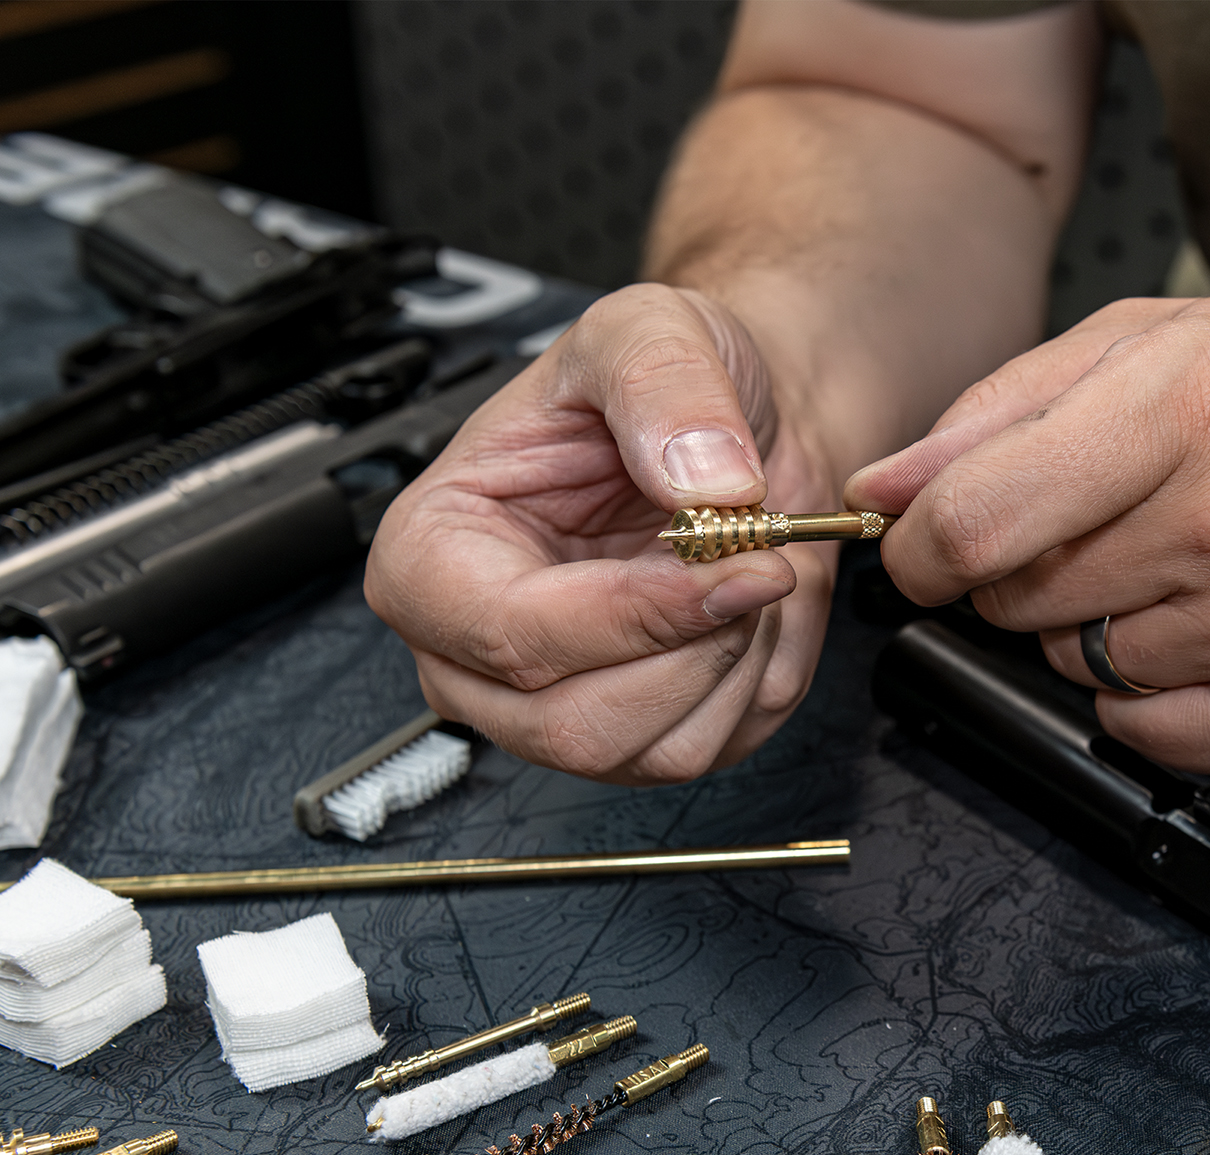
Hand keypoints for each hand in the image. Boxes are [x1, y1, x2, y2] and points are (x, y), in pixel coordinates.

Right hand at [365, 285, 839, 783]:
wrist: (730, 428)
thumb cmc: (658, 390)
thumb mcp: (645, 328)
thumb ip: (660, 384)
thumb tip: (696, 479)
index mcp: (434, 560)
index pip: (513, 636)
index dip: (634, 613)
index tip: (727, 559)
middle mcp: (479, 657)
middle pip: (578, 727)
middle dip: (693, 646)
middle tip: (753, 556)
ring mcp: (555, 711)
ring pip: (653, 753)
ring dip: (734, 661)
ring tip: (743, 570)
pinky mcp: (639, 746)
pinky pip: (711, 749)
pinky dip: (757, 683)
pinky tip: (746, 612)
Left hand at [848, 295, 1209, 774]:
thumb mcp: (1156, 345)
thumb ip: (997, 414)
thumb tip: (881, 492)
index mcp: (1195, 403)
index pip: (978, 520)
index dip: (920, 546)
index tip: (922, 545)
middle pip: (1014, 598)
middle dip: (1022, 570)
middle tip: (1108, 523)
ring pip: (1069, 665)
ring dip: (1091, 624)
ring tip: (1186, 564)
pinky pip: (1131, 727)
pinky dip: (1144, 688)